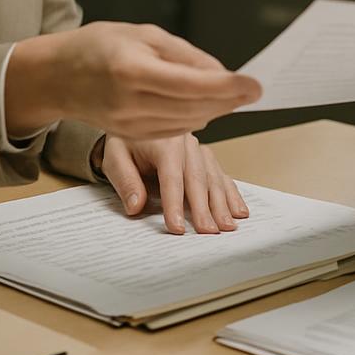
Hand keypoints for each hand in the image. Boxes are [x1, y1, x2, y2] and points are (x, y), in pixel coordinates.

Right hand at [5, 22, 260, 139]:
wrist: (56, 77)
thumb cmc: (98, 46)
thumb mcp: (143, 34)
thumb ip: (185, 55)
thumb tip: (223, 74)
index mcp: (130, 70)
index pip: (190, 84)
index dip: (228, 86)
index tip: (256, 85)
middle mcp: (129, 103)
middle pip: (194, 107)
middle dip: (229, 99)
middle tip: (252, 88)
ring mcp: (128, 125)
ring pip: (189, 123)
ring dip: (216, 109)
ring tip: (231, 93)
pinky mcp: (130, 137)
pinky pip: (174, 130)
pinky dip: (195, 117)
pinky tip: (205, 104)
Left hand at [98, 134, 248, 234]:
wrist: (137, 123)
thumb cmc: (126, 143)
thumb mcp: (116, 158)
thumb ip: (125, 181)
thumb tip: (135, 206)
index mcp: (164, 140)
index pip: (171, 176)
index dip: (174, 203)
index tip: (176, 227)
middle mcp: (187, 142)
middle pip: (198, 178)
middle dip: (204, 208)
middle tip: (208, 231)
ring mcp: (199, 149)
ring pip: (213, 178)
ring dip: (222, 204)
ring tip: (227, 226)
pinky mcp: (206, 158)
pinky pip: (221, 176)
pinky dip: (231, 194)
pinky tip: (238, 211)